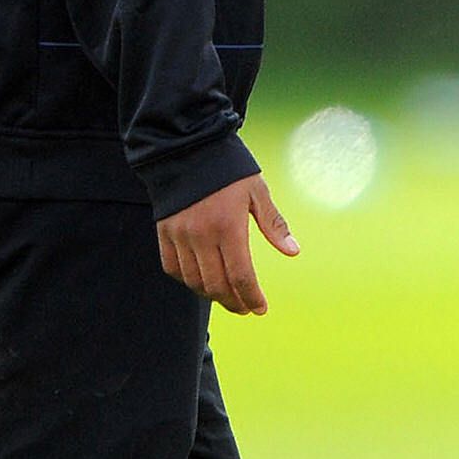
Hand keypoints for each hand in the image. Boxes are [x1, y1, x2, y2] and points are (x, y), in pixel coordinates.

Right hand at [155, 172, 300, 314]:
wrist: (188, 149)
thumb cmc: (229, 169)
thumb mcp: (257, 192)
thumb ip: (274, 224)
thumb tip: (293, 252)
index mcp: (228, 226)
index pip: (241, 276)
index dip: (252, 297)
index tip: (261, 308)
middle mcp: (201, 235)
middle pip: (217, 285)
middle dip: (234, 302)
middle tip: (246, 308)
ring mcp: (180, 236)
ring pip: (194, 281)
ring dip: (212, 296)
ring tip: (228, 298)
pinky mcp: (164, 233)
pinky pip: (173, 268)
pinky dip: (187, 281)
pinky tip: (201, 283)